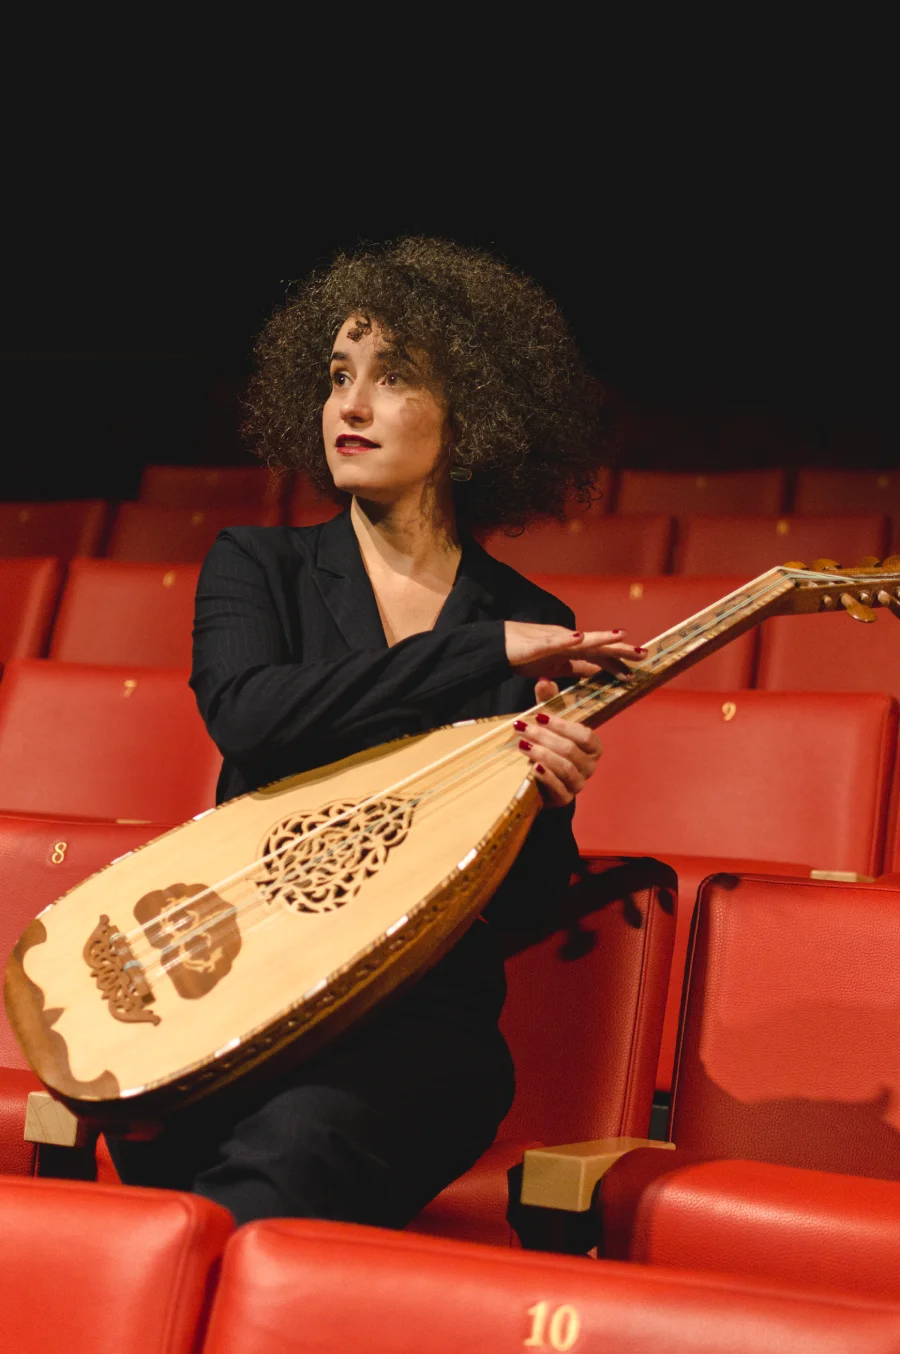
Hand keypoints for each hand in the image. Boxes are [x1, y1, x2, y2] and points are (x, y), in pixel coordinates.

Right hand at [504, 622, 643, 680]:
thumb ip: (575, 667)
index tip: (637, 670)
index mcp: (571, 650)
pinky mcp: (536, 644)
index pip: (598, 656)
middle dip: (620, 649)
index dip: (617, 662)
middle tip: (643, 653)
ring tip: (621, 636)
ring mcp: (552, 641)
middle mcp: (566, 641)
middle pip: (597, 646)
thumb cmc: (524, 655)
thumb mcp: (555, 665)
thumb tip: (597, 672)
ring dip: (601, 638)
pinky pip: (554, 642)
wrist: (494, 645)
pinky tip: (580, 637)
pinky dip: (567, 640)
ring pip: (581, 640)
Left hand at [513, 678, 603, 808]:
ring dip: (542, 753)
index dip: (562, 725)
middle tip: (522, 727)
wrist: (541, 784)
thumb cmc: (549, 748)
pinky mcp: (565, 798)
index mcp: (592, 747)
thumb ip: (548, 702)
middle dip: (544, 736)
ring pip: (565, 767)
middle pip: (571, 750)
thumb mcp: (548, 724)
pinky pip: (559, 788)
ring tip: (522, 744)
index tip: (539, 716)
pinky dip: (545, 776)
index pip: (585, 735)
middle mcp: (589, 766)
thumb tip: (544, 680)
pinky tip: (532, 767)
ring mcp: (578, 784)